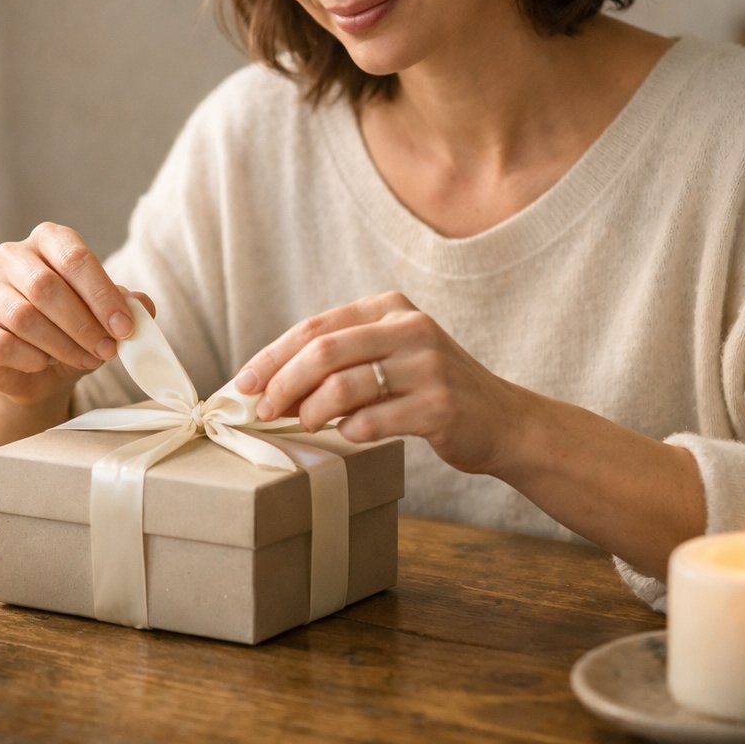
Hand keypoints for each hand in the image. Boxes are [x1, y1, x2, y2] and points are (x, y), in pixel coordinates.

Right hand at [0, 222, 152, 406]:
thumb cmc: (76, 330)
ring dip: (62, 345)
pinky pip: (1, 343)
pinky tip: (46, 364)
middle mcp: (11, 256)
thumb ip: (128, 306)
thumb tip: (143, 307)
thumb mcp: (107, 316)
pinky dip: (32, 359)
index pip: (74, 257)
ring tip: (84, 359)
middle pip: (46, 287)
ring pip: (24, 317)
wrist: (39, 369)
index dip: (102, 295)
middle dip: (83, 324)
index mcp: (48, 241)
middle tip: (108, 350)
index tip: (125, 328)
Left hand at [234, 292, 518, 474]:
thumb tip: (268, 387)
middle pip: (323, 352)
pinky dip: (349, 432)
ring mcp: (428, 366)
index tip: (243, 384)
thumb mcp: (390, 356)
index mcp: (390, 308)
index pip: (316, 327)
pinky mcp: (440, 405)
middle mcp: (410, 329)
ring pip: (344, 387)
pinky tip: (348, 436)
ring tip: (304, 426)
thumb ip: (341, 362)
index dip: (272, 356)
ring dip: (311, 412)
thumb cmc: (429, 390)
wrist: (501, 420)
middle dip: (283, 384)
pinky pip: (373, 420)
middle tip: (263, 411)